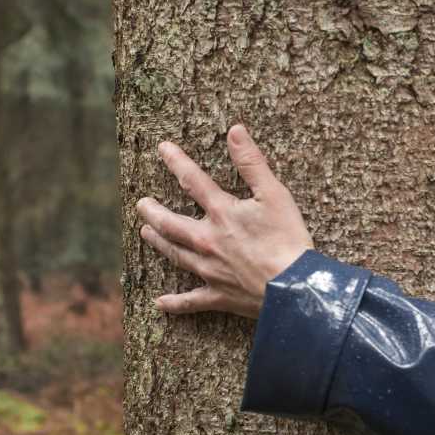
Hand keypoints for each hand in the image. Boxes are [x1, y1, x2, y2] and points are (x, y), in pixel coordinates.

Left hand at [135, 124, 313, 318]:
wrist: (293, 288)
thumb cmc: (288, 240)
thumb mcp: (275, 194)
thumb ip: (252, 163)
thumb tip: (235, 131)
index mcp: (222, 214)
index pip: (193, 181)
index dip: (177, 162)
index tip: (162, 148)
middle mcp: (208, 241)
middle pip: (171, 224)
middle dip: (154, 212)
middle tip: (141, 204)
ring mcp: (210, 271)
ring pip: (176, 255)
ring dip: (159, 243)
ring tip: (145, 233)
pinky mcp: (219, 296)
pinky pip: (191, 301)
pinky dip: (175, 303)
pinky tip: (160, 304)